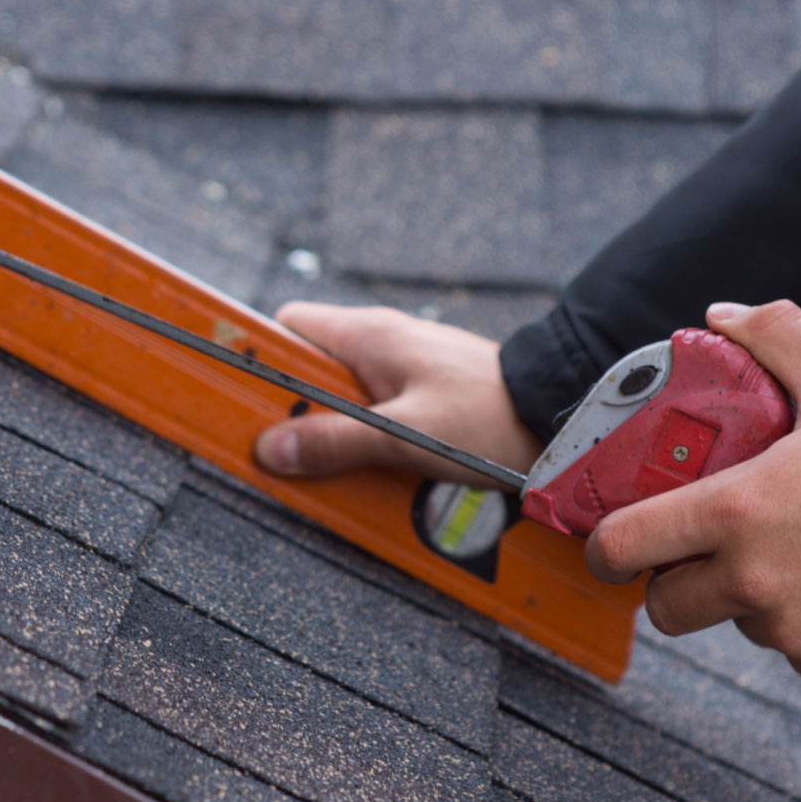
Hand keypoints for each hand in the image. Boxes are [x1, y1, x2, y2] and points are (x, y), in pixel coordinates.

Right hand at [253, 302, 540, 485]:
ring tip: (341, 471)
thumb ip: (336, 443)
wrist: (562, 412)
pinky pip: (376, 415)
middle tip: (291, 453)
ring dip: (337, 435)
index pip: (285, 328)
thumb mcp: (407, 436)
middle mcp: (381, 343)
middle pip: (309, 372)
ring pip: (343, 398)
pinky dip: (369, 443)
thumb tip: (269, 450)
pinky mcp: (425, 394)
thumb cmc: (491, 414)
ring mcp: (404, 368)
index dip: (257, 359)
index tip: (238, 396)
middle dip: (296, 413)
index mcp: (366, 335)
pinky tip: (380, 473)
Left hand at [585, 300, 800, 689]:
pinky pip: (796, 651)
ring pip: (737, 624)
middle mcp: (751, 580)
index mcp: (736, 510)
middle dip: (675, 581)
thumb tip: (719, 317)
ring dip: (749, 599)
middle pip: (666, 606)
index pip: (624, 545)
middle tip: (704, 550)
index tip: (613, 542)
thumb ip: (774, 340)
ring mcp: (791, 631)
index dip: (608, 547)